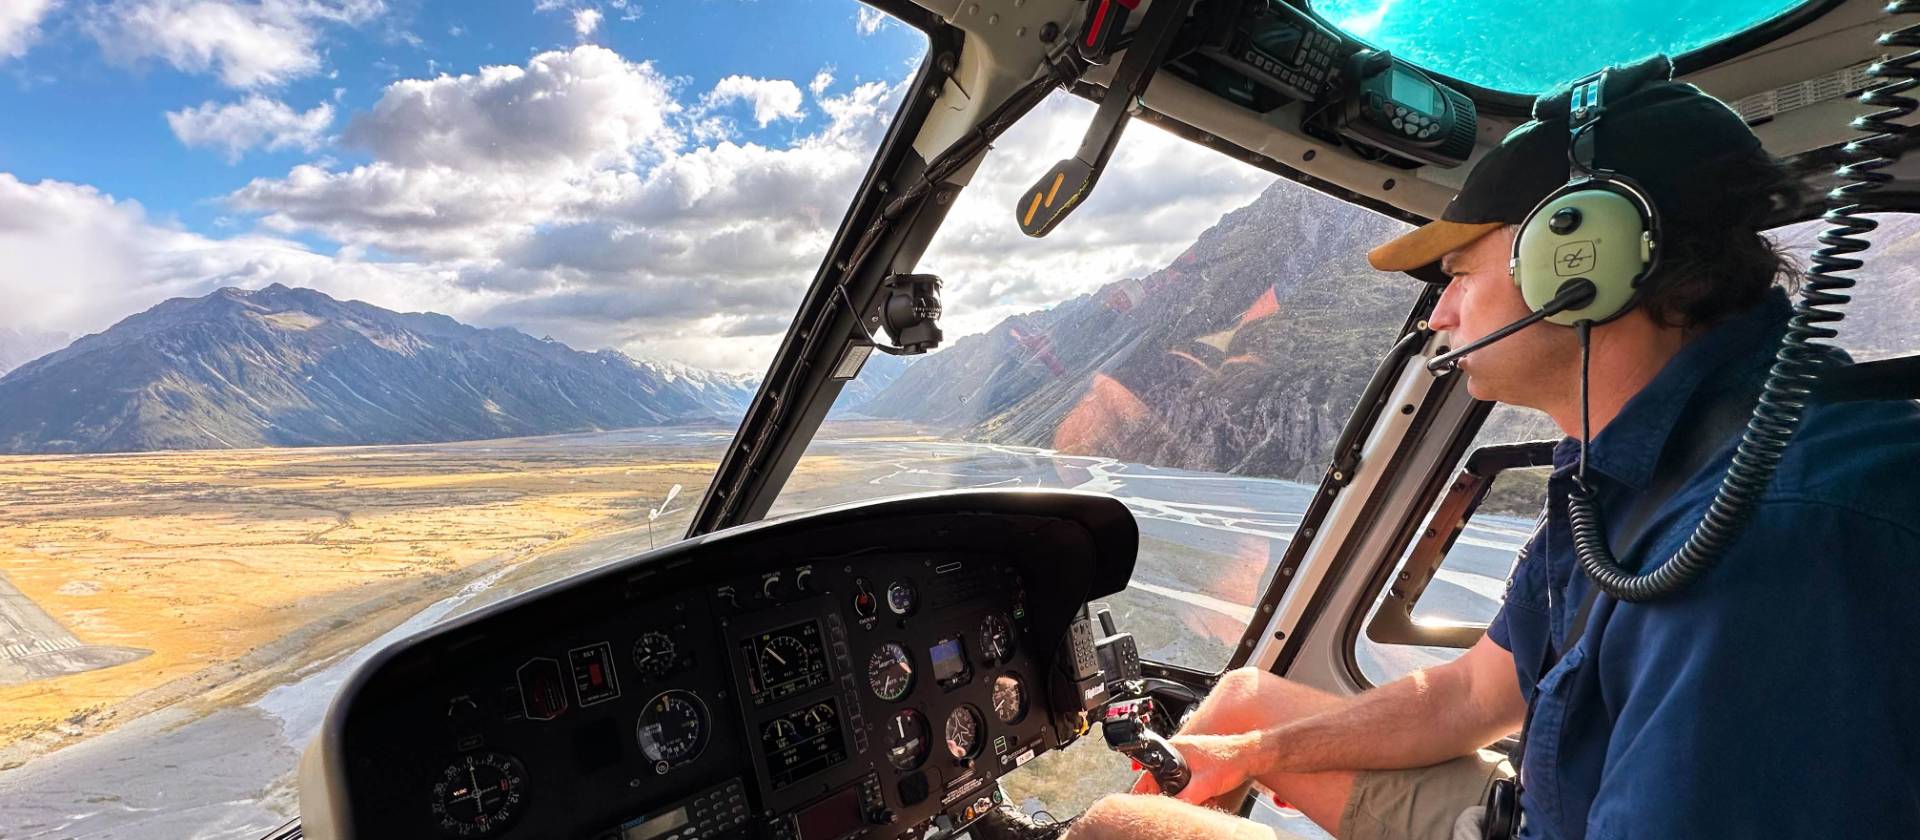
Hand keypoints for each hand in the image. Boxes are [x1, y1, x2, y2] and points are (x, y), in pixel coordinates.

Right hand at [1130, 733, 1255, 805]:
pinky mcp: (1198, 762)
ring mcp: (1188, 755)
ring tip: (1195, 799)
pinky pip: (1187, 779)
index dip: (1143, 789)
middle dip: (1165, 793)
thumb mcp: (1204, 784)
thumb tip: (1173, 810)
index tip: (1140, 802)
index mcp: (1174, 748)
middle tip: (1169, 805)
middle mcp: (1179, 749)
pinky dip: (1191, 789)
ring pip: (1174, 779)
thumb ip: (1186, 798)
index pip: (1149, 773)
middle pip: (1161, 778)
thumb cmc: (1230, 760)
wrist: (1250, 756)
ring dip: (1180, 792)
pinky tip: (1202, 795)